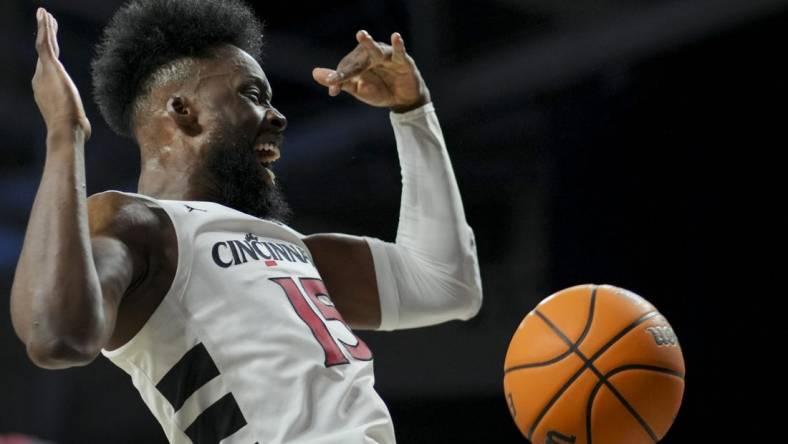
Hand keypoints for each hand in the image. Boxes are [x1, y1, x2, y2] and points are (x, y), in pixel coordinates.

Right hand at [32, 8, 90, 138]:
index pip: (48, 66)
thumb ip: (77, 120)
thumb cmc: (73, 131)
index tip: (51, 43)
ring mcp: (43, 72)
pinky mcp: (50, 67)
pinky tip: (45, 16)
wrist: (66, 129)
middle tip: (46, 19)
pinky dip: (44, 28)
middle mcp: (41, 78)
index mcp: (46, 89)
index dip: (50, 52)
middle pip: (45, 51)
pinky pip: (45, 43)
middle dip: (46, 35)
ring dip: (44, 27)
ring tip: (44, 13)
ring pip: (44, 44)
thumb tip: (85, 130)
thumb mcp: (75, 122)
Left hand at [312, 31, 430, 112]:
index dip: (339, 78)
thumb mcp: (358, 89)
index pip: (346, 69)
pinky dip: (398, 45)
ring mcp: (386, 57)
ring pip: (375, 50)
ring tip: (361, 35)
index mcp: (358, 63)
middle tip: (339, 73)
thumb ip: (340, 81)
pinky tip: (396, 36)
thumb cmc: (379, 91)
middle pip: (358, 59)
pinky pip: (399, 51)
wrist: (402, 99)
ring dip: (368, 44)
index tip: (332, 88)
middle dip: (350, 67)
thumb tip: (315, 73)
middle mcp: (370, 56)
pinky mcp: (402, 60)